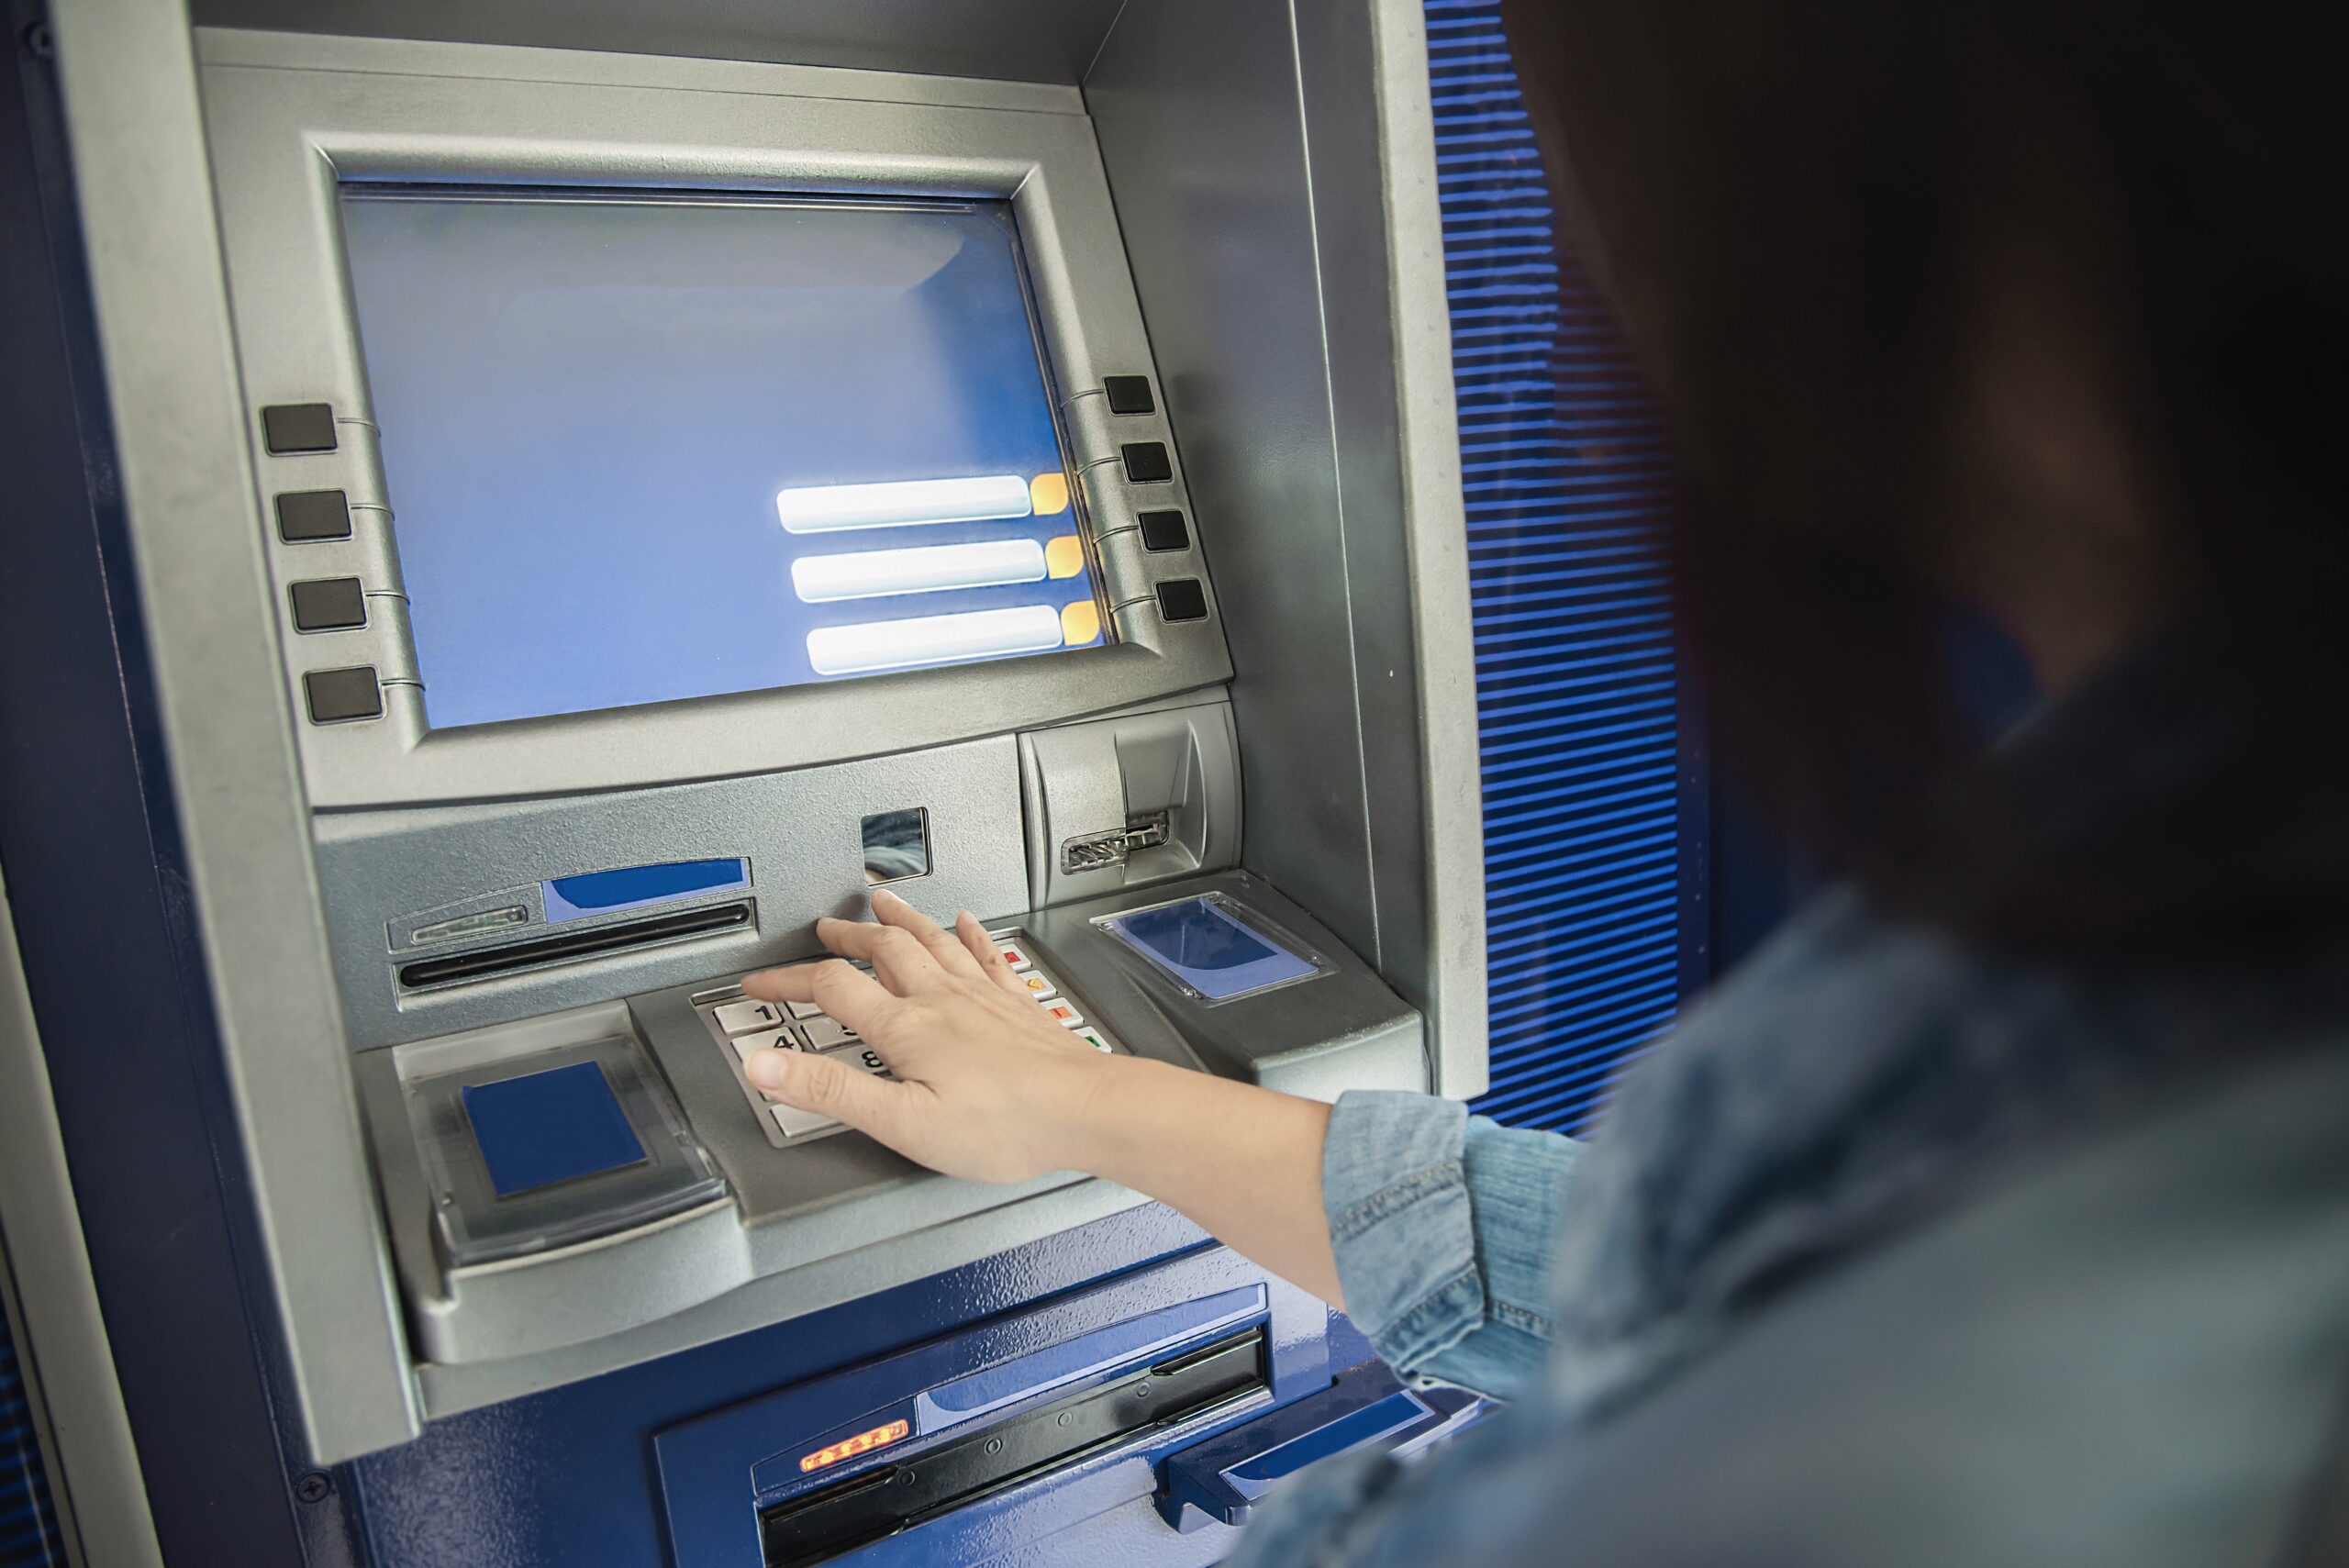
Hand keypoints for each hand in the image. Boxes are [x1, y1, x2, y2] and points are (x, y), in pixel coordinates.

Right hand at [737, 889, 1118, 1182]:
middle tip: (823, 927)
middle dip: (845, 936)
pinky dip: (970, 933)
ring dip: (901, 919)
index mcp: (907, 1027)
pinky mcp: (1017, 1006)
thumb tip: (765, 1066)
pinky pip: (987, 955)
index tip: (760, 983)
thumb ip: (830, 1090)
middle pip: (883, 950)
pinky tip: (967, 922)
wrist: (1086, 1111)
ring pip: (933, 941)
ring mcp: (984, 997)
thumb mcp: (901, 1121)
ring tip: (881, 901)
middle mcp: (943, 1000)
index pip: (832, 988)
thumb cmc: (1005, 1126)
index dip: (788, 981)